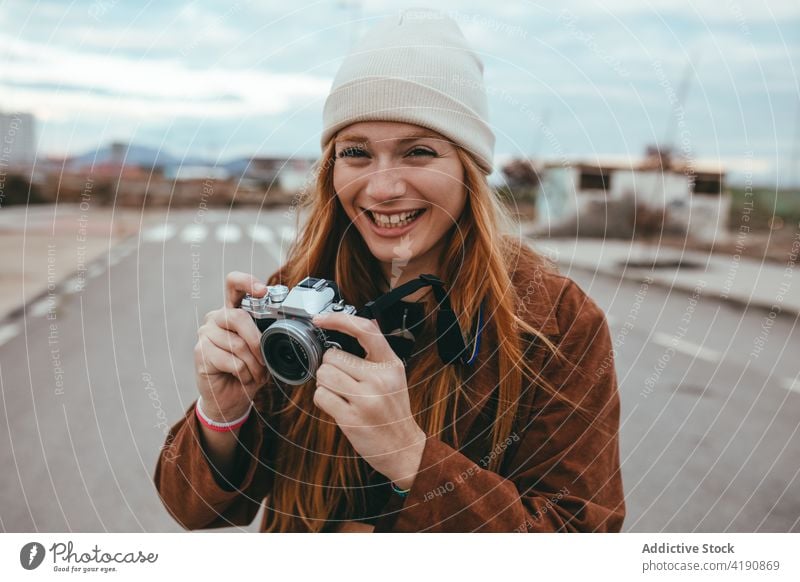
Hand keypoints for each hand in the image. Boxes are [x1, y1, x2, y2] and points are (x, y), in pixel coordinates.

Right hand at [193, 272, 268, 420]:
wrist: (233, 397)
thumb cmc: (249, 369)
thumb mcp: (264, 350)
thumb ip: (268, 334)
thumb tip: (282, 327)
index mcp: (233, 311)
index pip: (233, 285)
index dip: (247, 282)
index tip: (262, 291)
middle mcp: (216, 318)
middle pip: (238, 317)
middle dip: (257, 342)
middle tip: (264, 360)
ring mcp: (205, 334)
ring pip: (237, 344)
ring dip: (253, 364)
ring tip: (255, 374)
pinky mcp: (200, 353)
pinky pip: (232, 361)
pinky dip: (244, 373)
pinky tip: (242, 378)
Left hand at [311, 312, 425, 489]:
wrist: (403, 448)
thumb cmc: (393, 412)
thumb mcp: (394, 376)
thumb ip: (378, 353)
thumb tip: (361, 325)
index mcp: (390, 364)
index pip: (364, 330)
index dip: (338, 319)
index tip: (320, 319)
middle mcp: (380, 378)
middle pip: (332, 356)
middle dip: (331, 368)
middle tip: (344, 383)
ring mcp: (366, 399)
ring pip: (324, 375)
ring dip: (325, 384)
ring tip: (341, 395)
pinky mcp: (352, 418)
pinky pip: (321, 396)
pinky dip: (323, 400)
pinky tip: (337, 406)